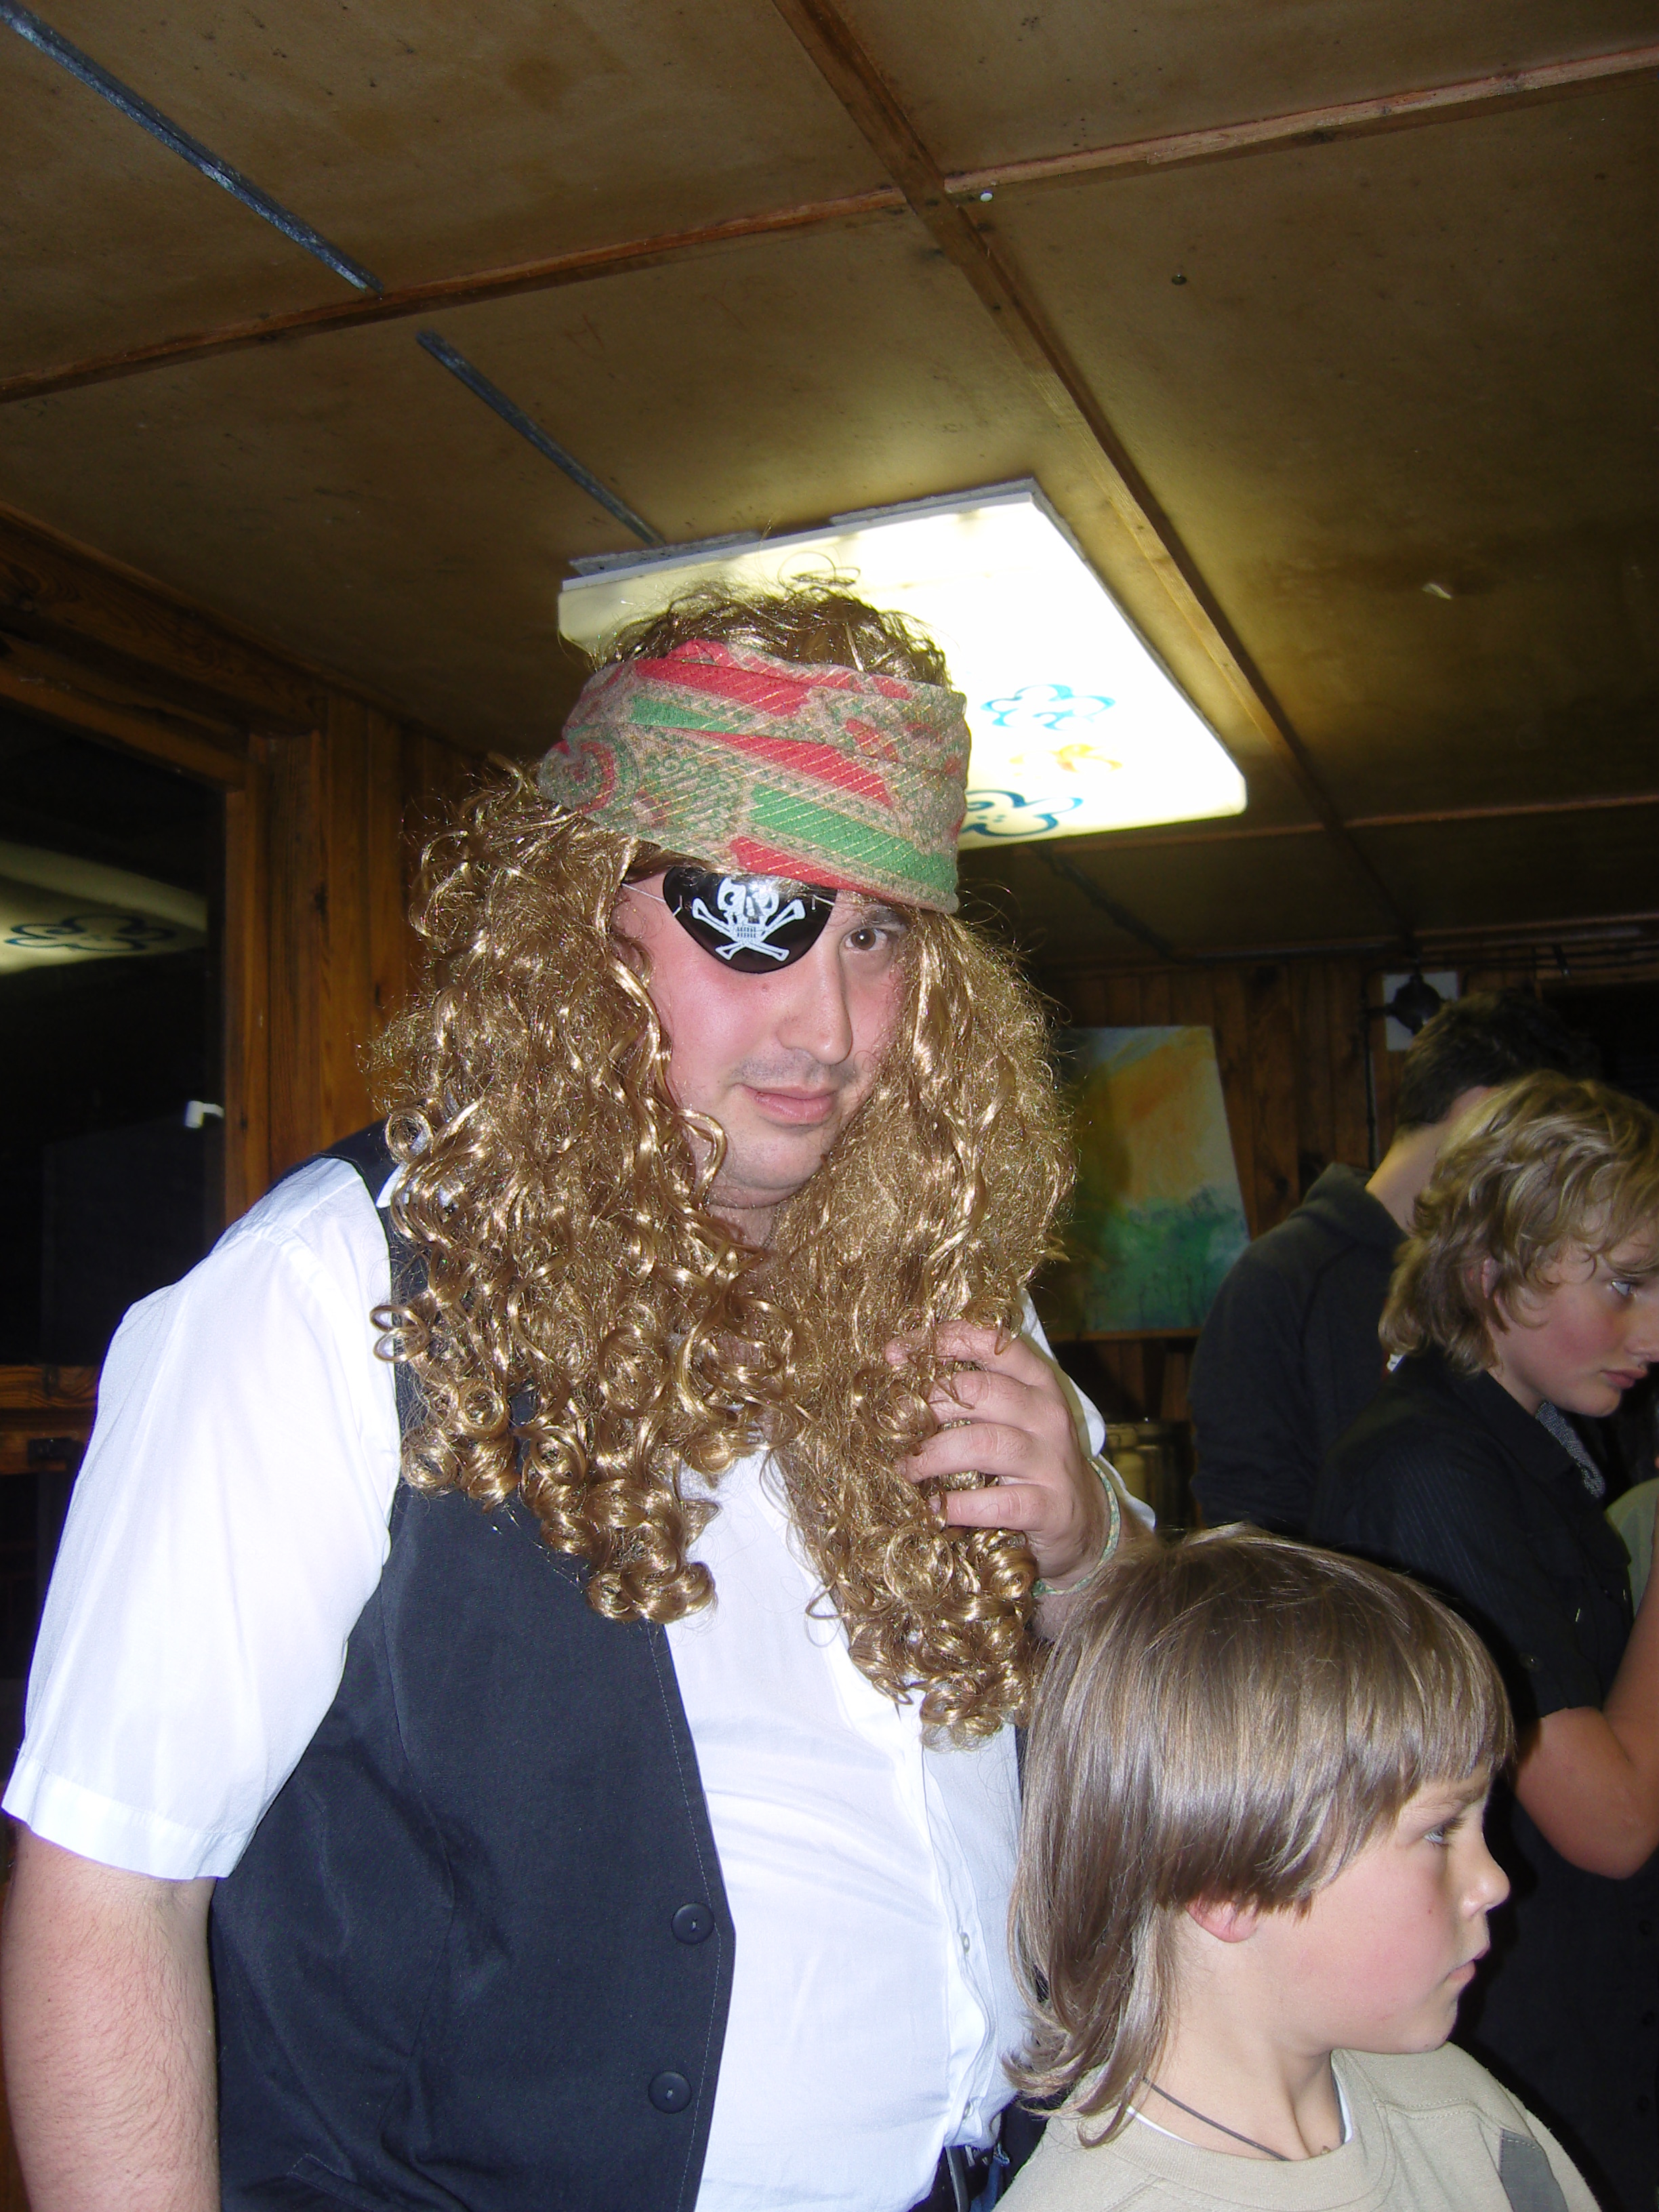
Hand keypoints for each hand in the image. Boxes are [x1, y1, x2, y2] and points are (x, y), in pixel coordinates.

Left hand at [894, 1321, 1105, 1588]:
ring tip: (905, 1468)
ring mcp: (1050, 1461)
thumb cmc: (1032, 1458)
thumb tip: (903, 1366)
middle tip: (896, 1424)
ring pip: (982, 1444)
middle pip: (979, 1391)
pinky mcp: (1048, 1506)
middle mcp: (1047, 1414)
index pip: (991, 1343)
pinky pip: (994, 1502)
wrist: (1085, 1519)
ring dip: (933, 1456)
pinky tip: (934, 1508)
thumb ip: (974, 1390)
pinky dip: (956, 1506)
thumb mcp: (1014, 1414)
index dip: (941, 1340)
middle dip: (927, 1405)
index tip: (896, 1352)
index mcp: (1038, 1382)